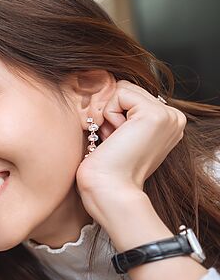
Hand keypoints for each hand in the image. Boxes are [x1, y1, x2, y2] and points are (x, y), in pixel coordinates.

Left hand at [76, 81, 185, 221]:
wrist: (110, 190)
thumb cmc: (108, 170)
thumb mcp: (119, 136)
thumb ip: (123, 115)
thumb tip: (105, 94)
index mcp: (167, 124)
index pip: (130, 96)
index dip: (113, 115)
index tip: (115, 142)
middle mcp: (173, 118)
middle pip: (126, 89)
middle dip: (111, 112)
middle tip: (114, 141)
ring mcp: (168, 116)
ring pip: (123, 89)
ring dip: (109, 113)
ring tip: (115, 140)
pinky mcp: (155, 114)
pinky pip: (120, 93)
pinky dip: (109, 113)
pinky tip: (116, 136)